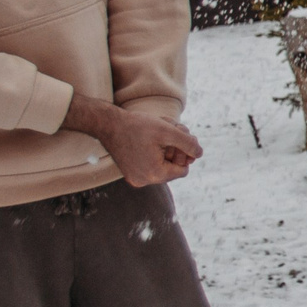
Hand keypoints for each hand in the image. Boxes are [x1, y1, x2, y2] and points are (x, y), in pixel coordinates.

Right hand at [63, 92, 201, 186]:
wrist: (108, 124)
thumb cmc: (137, 126)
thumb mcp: (168, 131)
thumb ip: (188, 143)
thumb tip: (199, 154)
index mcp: (154, 174)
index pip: (183, 170)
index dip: (185, 154)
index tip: (180, 138)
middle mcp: (143, 181)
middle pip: (172, 169)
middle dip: (176, 150)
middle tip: (173, 131)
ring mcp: (135, 178)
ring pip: (162, 166)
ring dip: (166, 150)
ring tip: (160, 133)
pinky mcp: (130, 173)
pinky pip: (150, 166)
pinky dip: (155, 153)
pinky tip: (151, 139)